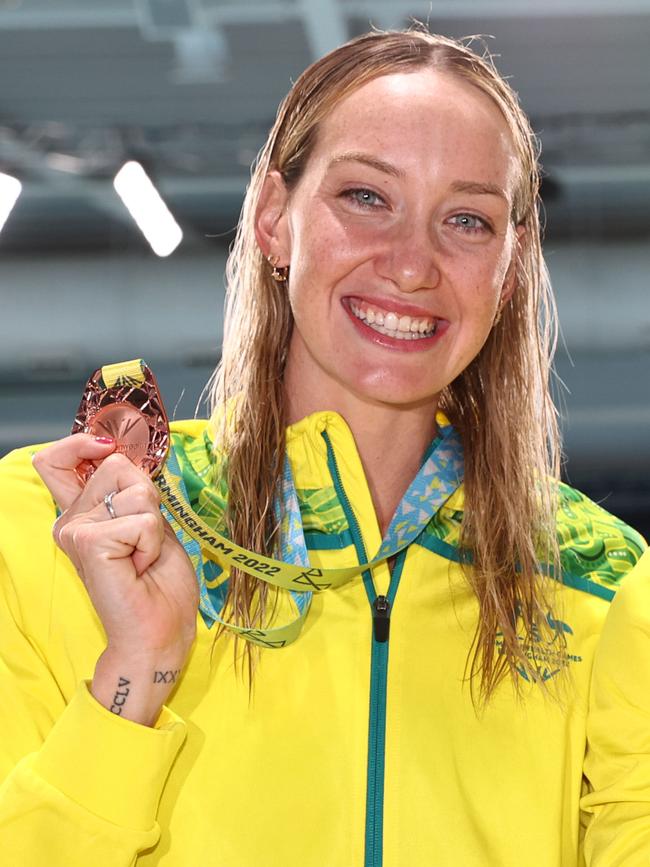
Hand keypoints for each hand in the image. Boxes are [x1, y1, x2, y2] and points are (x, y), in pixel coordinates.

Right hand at [33, 434, 199, 723]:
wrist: (159, 633)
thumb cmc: (157, 585)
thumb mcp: (149, 524)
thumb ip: (131, 492)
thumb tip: (126, 455)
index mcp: (81, 515)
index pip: (56, 460)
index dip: (82, 443)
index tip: (107, 449)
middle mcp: (70, 520)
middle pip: (118, 466)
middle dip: (148, 498)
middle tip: (144, 541)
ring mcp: (74, 530)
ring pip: (137, 491)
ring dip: (154, 524)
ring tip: (143, 557)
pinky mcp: (88, 542)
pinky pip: (142, 519)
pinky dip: (153, 541)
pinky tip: (140, 566)